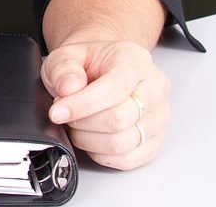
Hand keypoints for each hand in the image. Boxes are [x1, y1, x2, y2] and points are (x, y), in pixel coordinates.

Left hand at [42, 39, 169, 169]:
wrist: (103, 70)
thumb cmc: (88, 64)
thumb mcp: (66, 56)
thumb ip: (64, 68)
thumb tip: (68, 89)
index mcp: (135, 61)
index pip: (114, 89)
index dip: (81, 105)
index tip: (57, 112)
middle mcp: (154, 89)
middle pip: (119, 119)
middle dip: (82, 122)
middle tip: (66, 114)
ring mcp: (159, 117)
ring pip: (122, 143)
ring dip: (89, 139)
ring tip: (77, 124)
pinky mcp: (155, 140)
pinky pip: (128, 159)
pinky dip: (101, 154)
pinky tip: (91, 137)